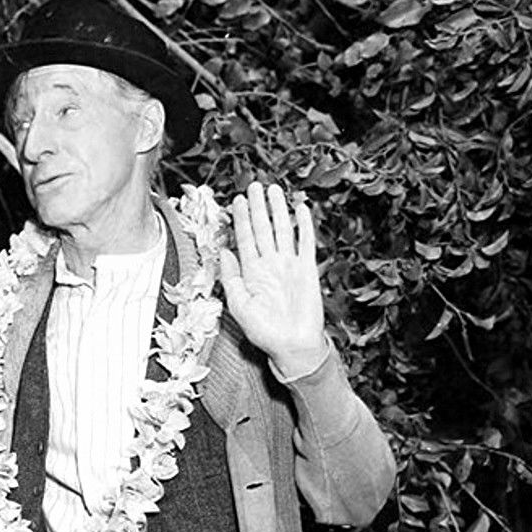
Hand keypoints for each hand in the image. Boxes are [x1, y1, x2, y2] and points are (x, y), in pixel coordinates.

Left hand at [220, 182, 327, 377]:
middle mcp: (269, 264)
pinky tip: (301, 209)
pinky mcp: (307, 269)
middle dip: (258, 207)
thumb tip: (224, 251)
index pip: (244, 239)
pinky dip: (304, 226)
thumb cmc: (263, 331)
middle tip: (254, 185)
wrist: (292, 346)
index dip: (240, 219)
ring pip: (282, 231)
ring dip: (278, 211)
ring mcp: (289, 265)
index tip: (236, 200)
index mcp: (251, 272)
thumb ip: (231, 278)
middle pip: (262, 229)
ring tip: (275, 190)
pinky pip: (305, 243)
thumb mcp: (239, 305)